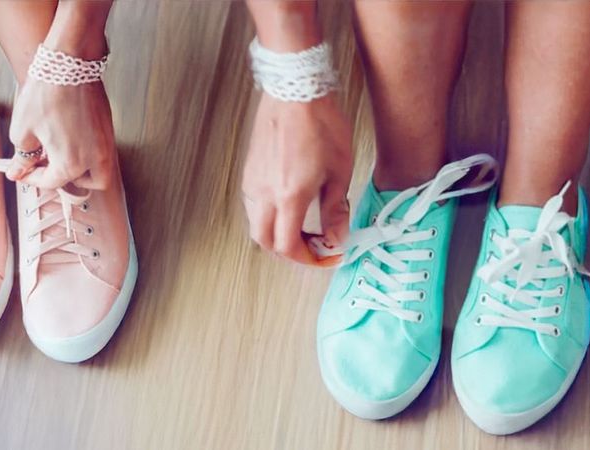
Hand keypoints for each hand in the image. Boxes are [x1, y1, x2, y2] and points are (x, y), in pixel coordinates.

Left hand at [7, 79, 115, 189]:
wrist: (70, 65)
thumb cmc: (46, 94)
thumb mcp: (23, 130)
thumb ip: (22, 157)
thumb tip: (18, 170)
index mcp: (70, 164)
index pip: (50, 182)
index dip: (31, 178)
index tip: (21, 171)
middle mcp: (94, 158)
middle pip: (85, 184)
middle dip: (65, 178)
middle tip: (46, 165)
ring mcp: (105, 144)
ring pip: (99, 170)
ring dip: (82, 169)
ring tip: (60, 153)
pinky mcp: (108, 128)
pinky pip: (101, 151)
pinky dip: (88, 152)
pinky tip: (70, 136)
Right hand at [242, 93, 352, 265]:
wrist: (296, 91)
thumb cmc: (320, 123)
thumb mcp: (339, 172)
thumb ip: (336, 210)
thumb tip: (337, 237)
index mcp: (288, 196)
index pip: (288, 247)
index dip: (308, 259)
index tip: (326, 255)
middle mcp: (264, 193)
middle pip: (266, 242)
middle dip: (289, 252)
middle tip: (313, 247)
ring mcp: (252, 180)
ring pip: (257, 224)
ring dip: (278, 234)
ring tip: (305, 226)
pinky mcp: (249, 170)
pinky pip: (254, 204)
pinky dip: (270, 216)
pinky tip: (290, 204)